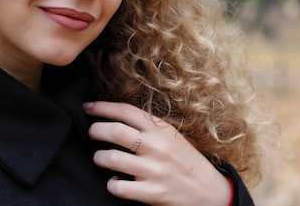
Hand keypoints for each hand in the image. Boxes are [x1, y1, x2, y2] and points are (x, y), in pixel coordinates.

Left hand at [83, 101, 230, 205]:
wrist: (211, 192)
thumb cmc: (186, 161)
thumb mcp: (171, 136)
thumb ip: (148, 126)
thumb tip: (116, 116)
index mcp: (161, 129)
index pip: (125, 110)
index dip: (102, 107)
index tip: (87, 107)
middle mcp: (157, 147)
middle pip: (114, 131)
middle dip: (95, 130)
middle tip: (91, 133)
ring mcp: (154, 170)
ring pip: (112, 158)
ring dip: (99, 158)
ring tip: (100, 158)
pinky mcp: (153, 193)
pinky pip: (119, 187)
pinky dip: (111, 185)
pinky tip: (115, 182)